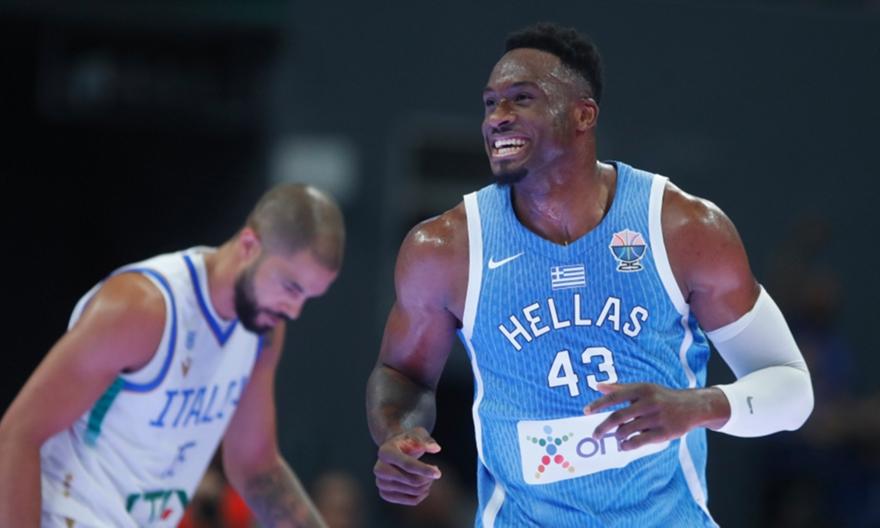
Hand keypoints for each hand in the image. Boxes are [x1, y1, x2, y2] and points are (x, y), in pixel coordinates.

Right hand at [373, 427, 441, 504]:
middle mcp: (379, 469)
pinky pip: (411, 500)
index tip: (438, 473)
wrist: (395, 450)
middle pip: (412, 481)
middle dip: (428, 477)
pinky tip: (424, 485)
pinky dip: (422, 494)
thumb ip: (426, 440)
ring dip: (427, 484)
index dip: (424, 469)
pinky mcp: (385, 494)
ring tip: (429, 475)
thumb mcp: (418, 433)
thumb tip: (435, 448)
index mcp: (385, 452)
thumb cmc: (408, 441)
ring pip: (413, 491)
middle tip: (435, 469)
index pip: (407, 465)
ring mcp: (380, 483)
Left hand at [584, 383, 726, 450]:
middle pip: (618, 416)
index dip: (598, 404)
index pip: (615, 396)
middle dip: (603, 427)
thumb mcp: (643, 388)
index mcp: (642, 389)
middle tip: (595, 435)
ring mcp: (657, 418)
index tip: (585, 412)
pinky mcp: (665, 432)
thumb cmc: (661, 397)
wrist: (693, 406)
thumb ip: (620, 388)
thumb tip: (597, 386)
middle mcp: (649, 402)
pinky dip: (628, 445)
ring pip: (628, 430)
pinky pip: (640, 441)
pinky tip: (624, 446)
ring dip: (617, 437)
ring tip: (616, 439)